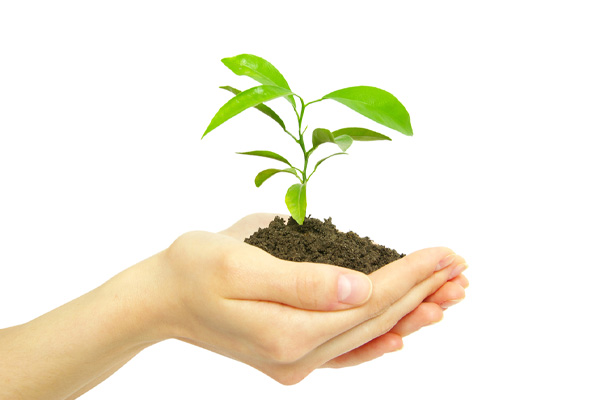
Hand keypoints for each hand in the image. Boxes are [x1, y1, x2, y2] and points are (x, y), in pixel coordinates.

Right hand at [151, 213, 468, 383]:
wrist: (160, 298)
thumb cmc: (193, 268)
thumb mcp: (240, 262)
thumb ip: (302, 280)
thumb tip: (361, 287)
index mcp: (288, 330)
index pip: (370, 300)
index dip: (413, 275)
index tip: (448, 253)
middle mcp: (297, 356)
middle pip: (376, 319)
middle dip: (422, 291)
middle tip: (462, 268)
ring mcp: (295, 362)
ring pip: (367, 336)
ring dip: (410, 314)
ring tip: (449, 296)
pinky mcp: (290, 356)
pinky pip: (347, 352)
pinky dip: (378, 340)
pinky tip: (402, 335)